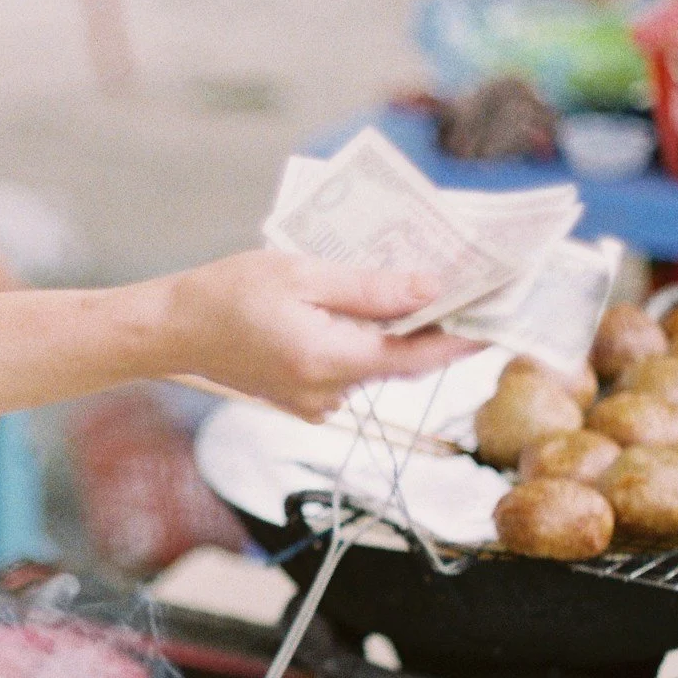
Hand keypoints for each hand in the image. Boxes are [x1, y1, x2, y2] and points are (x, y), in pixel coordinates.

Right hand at [160, 250, 484, 421]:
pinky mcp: (305, 401)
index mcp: (329, 360)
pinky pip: (352, 370)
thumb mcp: (301, 273)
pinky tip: (366, 310)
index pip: (419, 356)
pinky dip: (366, 343)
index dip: (466, 337)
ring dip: (398, 333)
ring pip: (377, 366)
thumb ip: (369, 288)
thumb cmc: (228, 293)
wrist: (172, 330)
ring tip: (420, 287)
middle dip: (437, 328)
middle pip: (403, 362)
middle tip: (473, 289)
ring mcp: (316, 403)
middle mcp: (328, 393)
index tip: (505, 318)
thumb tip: (431, 291)